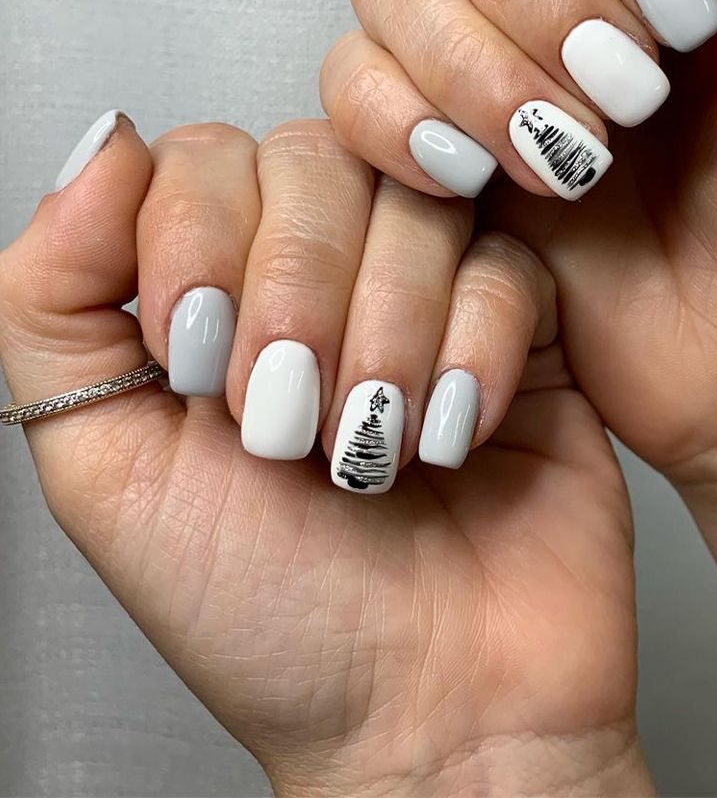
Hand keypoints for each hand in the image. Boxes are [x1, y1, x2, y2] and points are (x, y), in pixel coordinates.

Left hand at [0, 117, 649, 795]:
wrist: (428, 710)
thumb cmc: (271, 617)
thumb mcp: (105, 470)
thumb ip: (53, 299)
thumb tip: (101, 146)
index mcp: (216, 290)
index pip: (200, 157)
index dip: (198, 238)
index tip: (196, 360)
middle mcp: (322, 273)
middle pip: (312, 159)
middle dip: (296, 294)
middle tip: (288, 420)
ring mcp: (428, 288)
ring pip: (415, 201)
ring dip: (385, 336)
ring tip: (372, 447)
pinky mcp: (523, 319)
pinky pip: (508, 260)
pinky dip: (473, 352)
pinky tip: (450, 434)